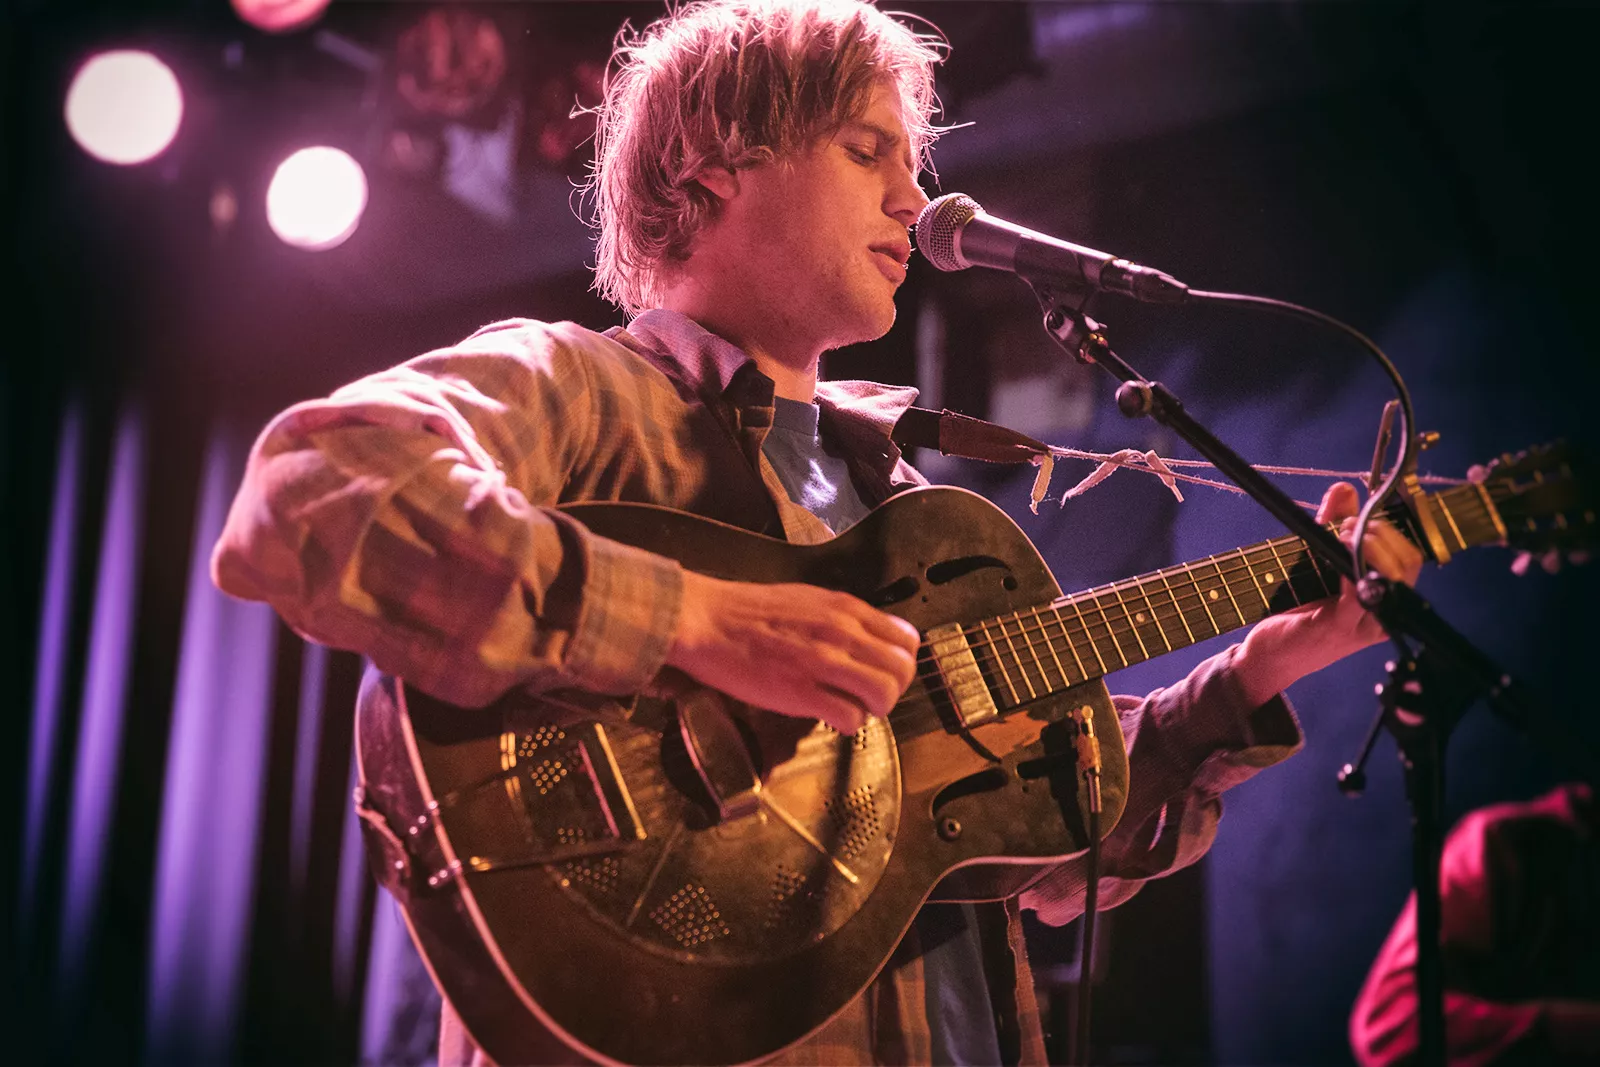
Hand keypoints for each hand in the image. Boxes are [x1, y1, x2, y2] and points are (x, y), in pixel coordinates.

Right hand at [664, 570, 920, 733]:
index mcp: (844, 609)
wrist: (706, 619)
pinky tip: (830, 717)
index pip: (907, 638)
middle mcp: (841, 633)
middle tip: (870, 696)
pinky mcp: (800, 692)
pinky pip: (850, 717)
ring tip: (853, 708)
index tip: (882, 671)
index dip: (900, 661)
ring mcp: (822, 663)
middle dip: (893, 689)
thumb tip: (865, 641)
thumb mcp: (807, 599)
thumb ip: (841, 619)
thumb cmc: (748, 611)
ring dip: (874, 709)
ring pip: (884, 694)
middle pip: (902, 670)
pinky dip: (847, 725)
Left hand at [1233, 482, 1424, 706]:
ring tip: (1343, 535)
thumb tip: (1346, 489)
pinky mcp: (1340, 627)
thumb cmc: (1298, 609)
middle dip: (1382, 533)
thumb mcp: (1316, 560)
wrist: (1271, 655)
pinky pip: (1359, 592)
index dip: (1391, 530)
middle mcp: (1383, 613)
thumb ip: (1332, 524)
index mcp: (1384, 598)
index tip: (1362, 516)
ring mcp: (1365, 623)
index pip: (1410, 558)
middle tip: (1349, 525)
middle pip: (1409, 563)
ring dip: (1369, 545)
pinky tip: (1338, 552)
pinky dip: (1352, 564)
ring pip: (1393, 576)